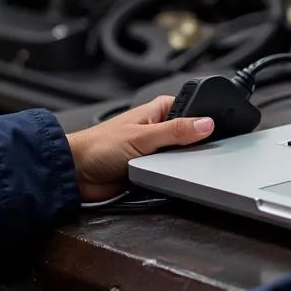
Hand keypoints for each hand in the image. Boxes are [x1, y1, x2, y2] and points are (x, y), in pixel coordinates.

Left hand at [67, 95, 214, 202]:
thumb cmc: (98, 146)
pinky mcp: (150, 173)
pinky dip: (169, 179)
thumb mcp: (143, 136)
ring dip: (177, 166)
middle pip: (189, 138)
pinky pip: (168, 176)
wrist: (75, 175)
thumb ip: (176, 130)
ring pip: (179, 159)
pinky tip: (167, 181)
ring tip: (170, 168)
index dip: (203, 118)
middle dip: (191, 147)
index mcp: (158, 112)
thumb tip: (206, 123)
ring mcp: (154, 153)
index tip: (215, 129)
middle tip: (190, 153)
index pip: (191, 109)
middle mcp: (158, 130)